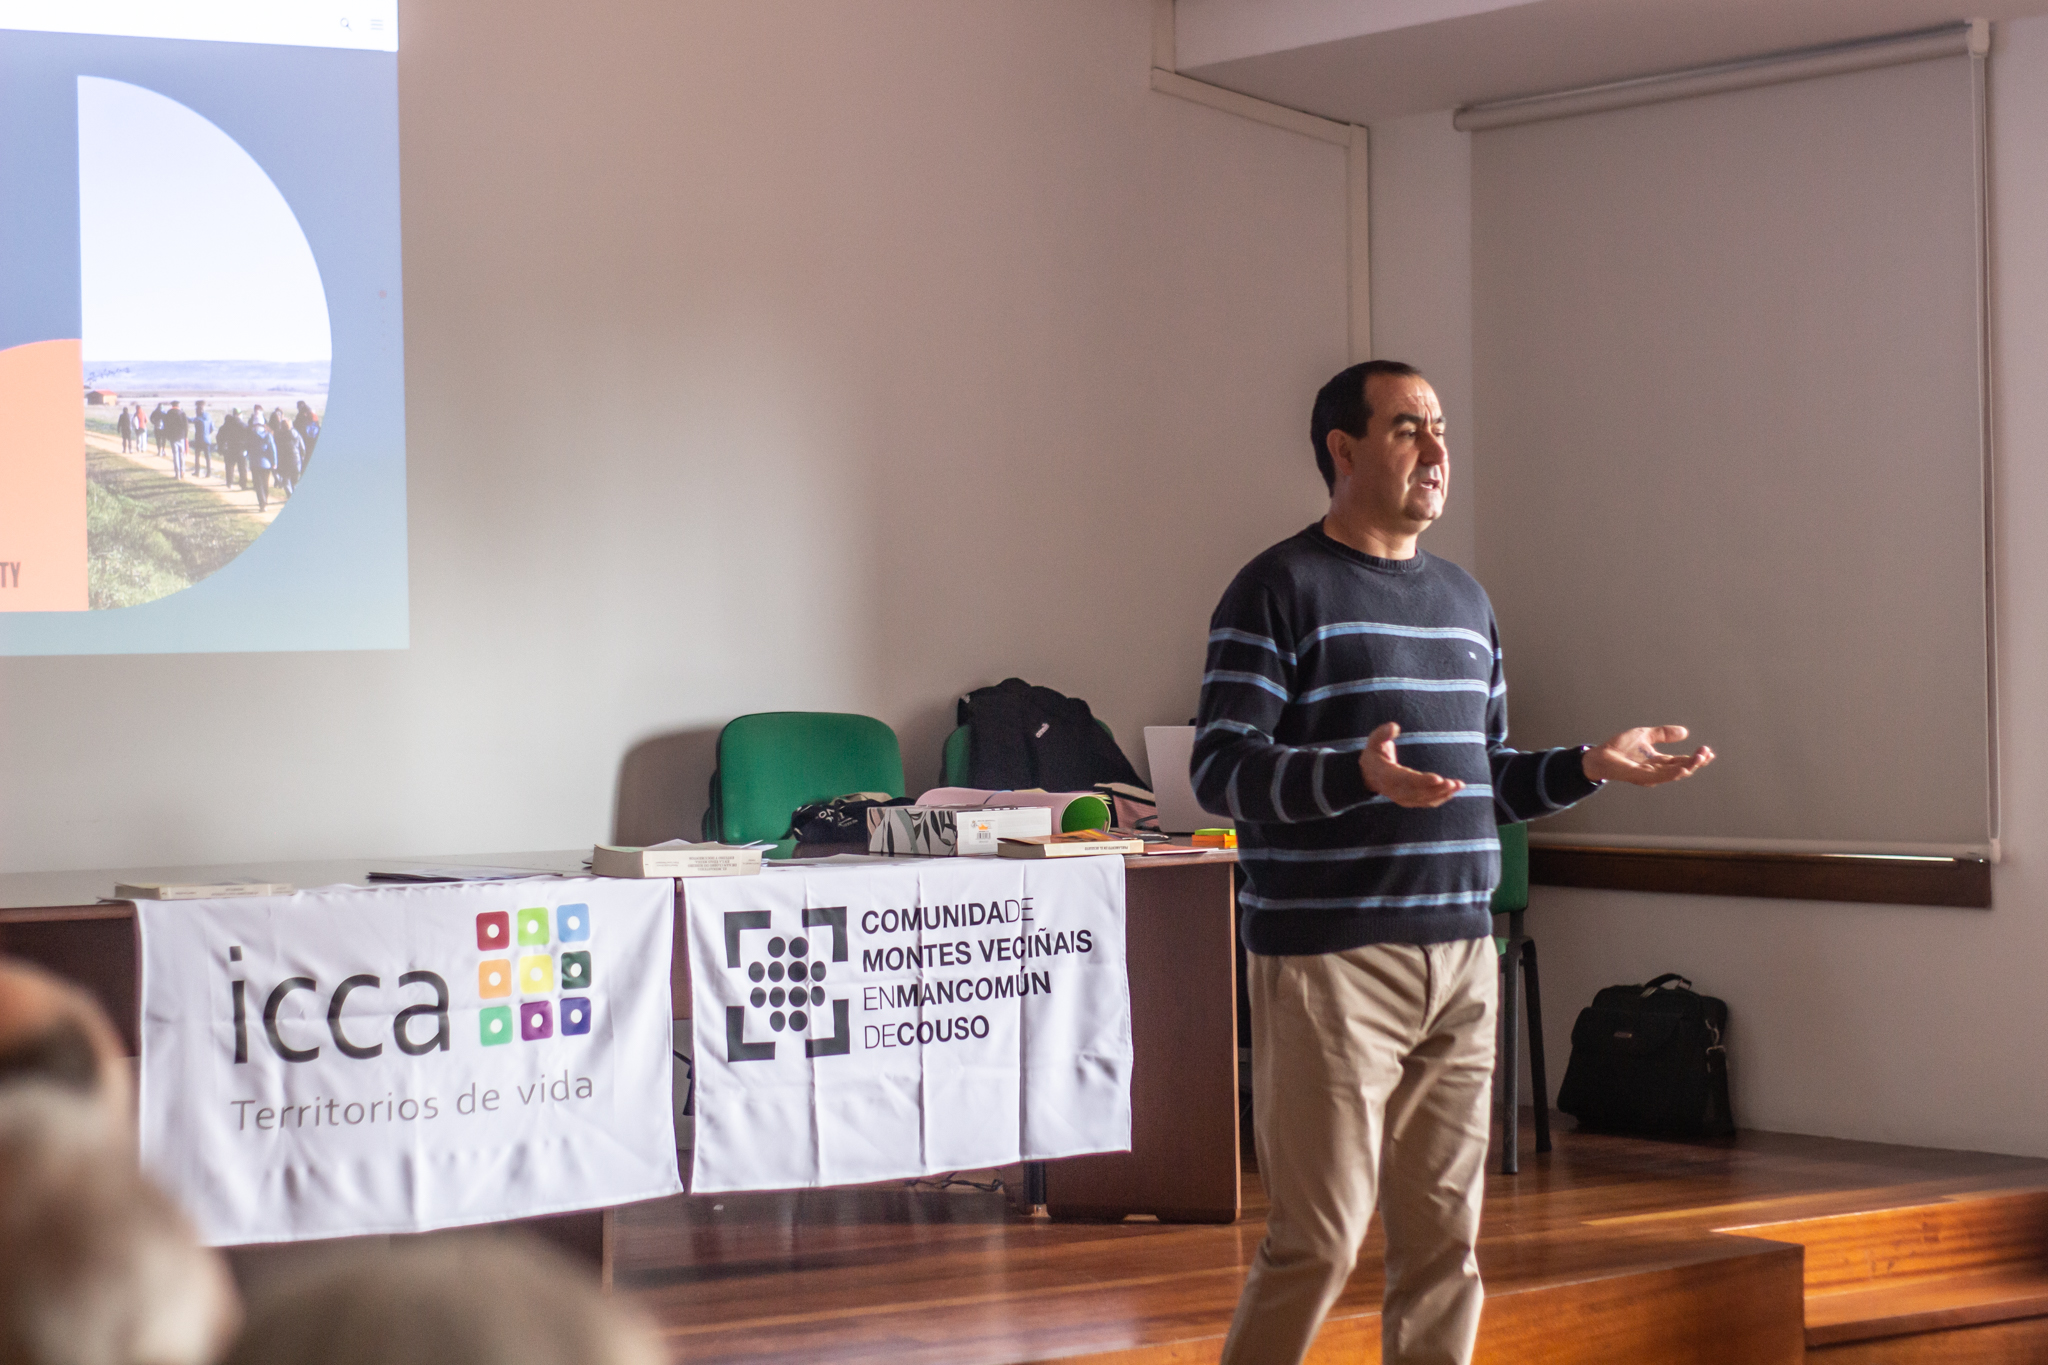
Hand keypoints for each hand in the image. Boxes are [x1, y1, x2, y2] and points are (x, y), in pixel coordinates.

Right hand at [1360, 723, 1465, 807]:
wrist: (1369, 775)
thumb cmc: (1374, 753)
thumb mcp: (1373, 741)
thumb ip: (1382, 733)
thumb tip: (1395, 727)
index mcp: (1386, 775)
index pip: (1405, 780)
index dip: (1422, 781)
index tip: (1438, 778)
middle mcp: (1394, 790)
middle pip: (1417, 792)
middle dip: (1436, 789)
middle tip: (1453, 783)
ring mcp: (1402, 797)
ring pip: (1424, 799)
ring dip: (1442, 794)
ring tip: (1459, 785)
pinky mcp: (1410, 800)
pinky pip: (1426, 802)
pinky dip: (1440, 798)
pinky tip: (1454, 791)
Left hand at [1583, 726, 1714, 785]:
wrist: (1599, 755)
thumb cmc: (1619, 747)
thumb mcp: (1646, 735)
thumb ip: (1664, 734)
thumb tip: (1685, 732)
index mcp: (1659, 762)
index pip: (1682, 761)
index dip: (1696, 758)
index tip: (1708, 752)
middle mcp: (1657, 771)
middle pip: (1682, 768)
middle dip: (1696, 762)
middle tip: (1707, 752)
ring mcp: (1650, 775)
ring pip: (1675, 774)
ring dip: (1690, 766)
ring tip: (1701, 757)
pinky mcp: (1641, 777)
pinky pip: (1661, 777)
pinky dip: (1674, 773)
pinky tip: (1684, 767)